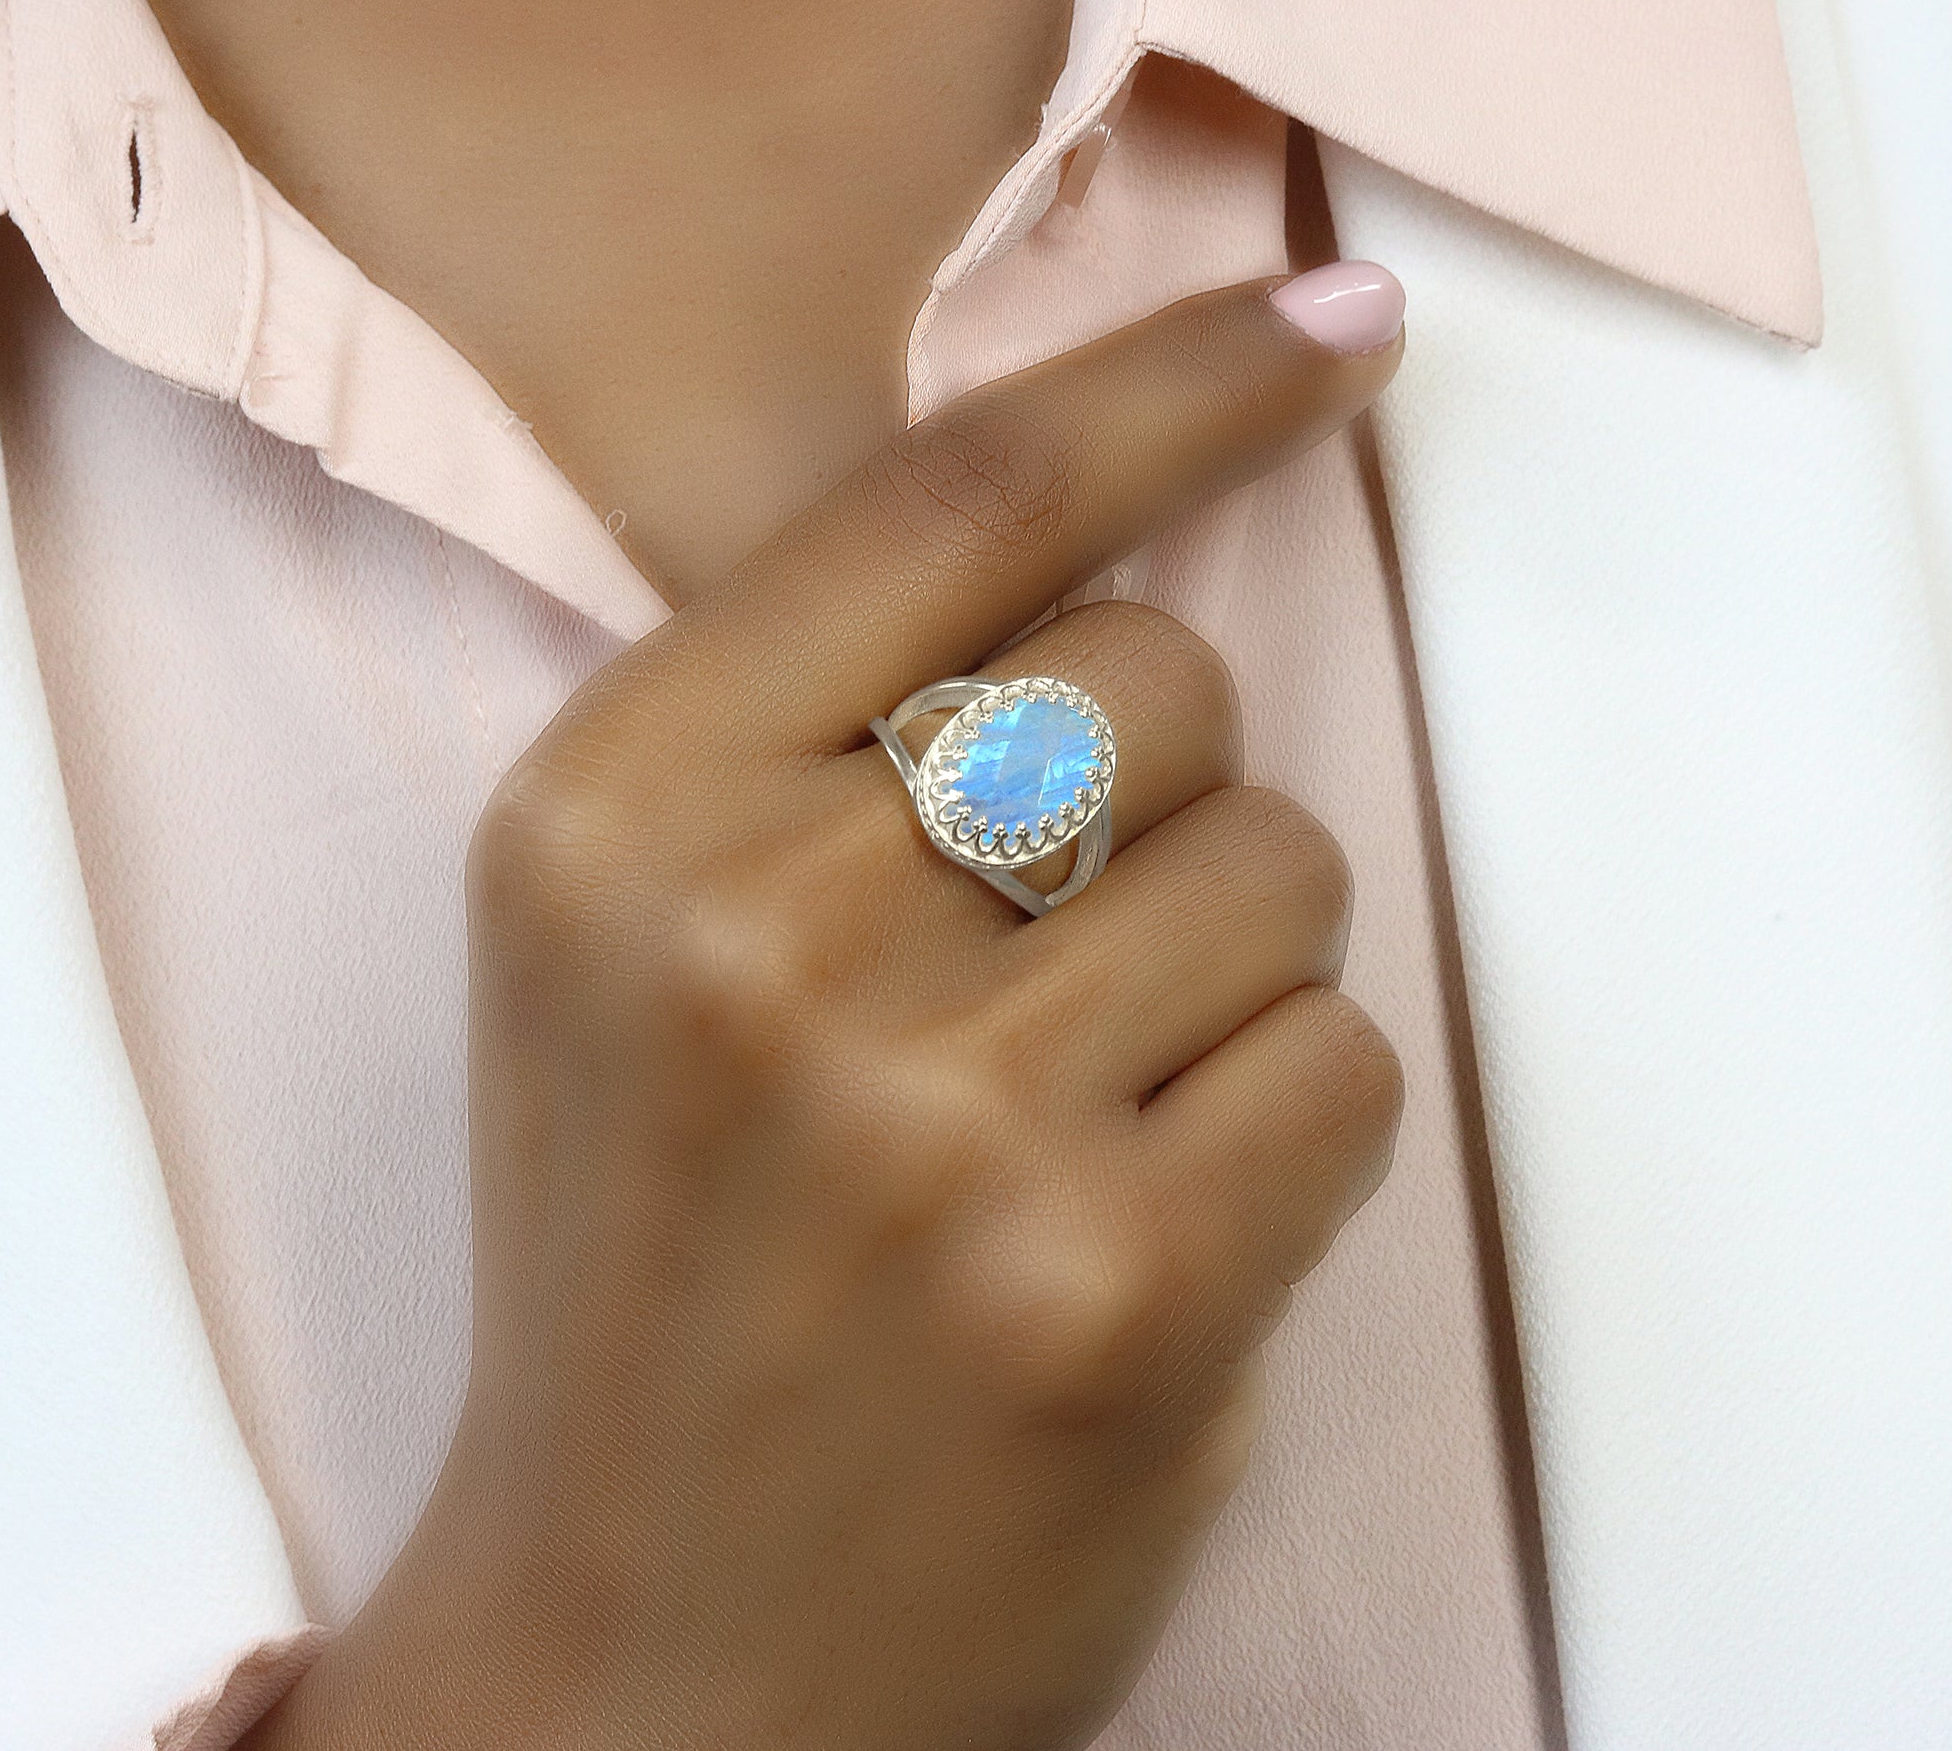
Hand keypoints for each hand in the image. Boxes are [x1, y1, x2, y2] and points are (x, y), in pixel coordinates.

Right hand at [245, 266, 1410, 1750]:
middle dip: (1152, 805)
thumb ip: (812, 737)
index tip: (1337, 333)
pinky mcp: (1118, 1280)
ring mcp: (941, 1116)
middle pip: (1155, 681)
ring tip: (1073, 1129)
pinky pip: (1348, 1057)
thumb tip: (1138, 518)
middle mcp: (752, 933)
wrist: (640, 1673)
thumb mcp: (626, 959)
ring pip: (1282, 861)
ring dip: (1230, 977)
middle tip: (1025, 990)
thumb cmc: (661, 1289)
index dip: (1176, 384)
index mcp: (603, 812)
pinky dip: (1289, 1133)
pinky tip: (1146, 1239)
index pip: (956, 497)